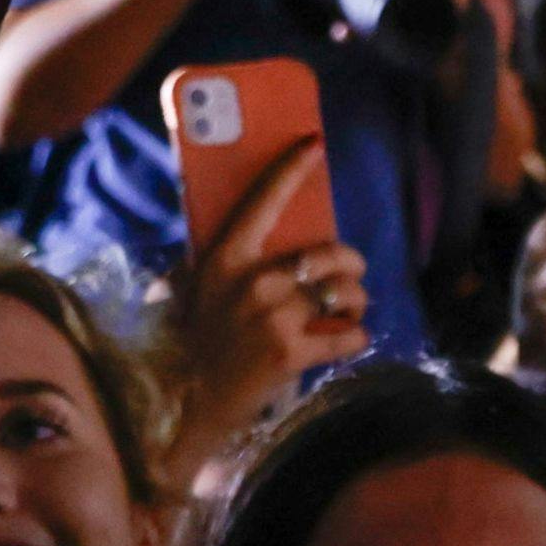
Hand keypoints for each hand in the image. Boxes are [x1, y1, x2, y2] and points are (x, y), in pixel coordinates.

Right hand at [175, 141, 370, 455]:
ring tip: (346, 313)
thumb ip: (230, 260)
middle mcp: (253, 281)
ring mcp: (274, 318)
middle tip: (349, 278)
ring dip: (356, 303)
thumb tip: (263, 228)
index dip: (292, 169)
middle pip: (331, 253)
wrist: (189, 401)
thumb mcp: (202, 288)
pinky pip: (352, 335)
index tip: (315, 144)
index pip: (264, 200)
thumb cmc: (199, 339)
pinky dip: (356, 339)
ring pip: (347, 294)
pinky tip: (343, 342)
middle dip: (351, 265)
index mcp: (226, 258)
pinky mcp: (292, 354)